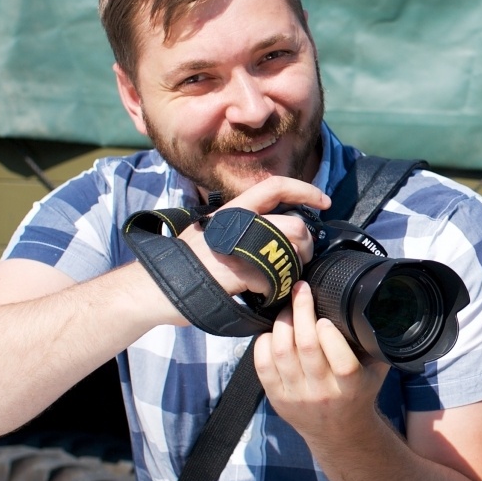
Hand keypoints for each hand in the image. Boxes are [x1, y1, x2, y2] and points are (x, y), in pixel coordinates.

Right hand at [177, 176, 329, 298]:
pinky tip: (264, 294)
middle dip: (307, 245)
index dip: (304, 190)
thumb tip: (269, 223)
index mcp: (233, 210)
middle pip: (295, 226)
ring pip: (292, 252)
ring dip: (296, 267)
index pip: (275, 186)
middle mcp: (239, 223)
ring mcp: (241, 248)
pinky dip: (276, 290)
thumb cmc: (185, 261)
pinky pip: (275, 280)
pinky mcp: (241, 274)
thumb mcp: (210, 229)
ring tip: (283, 277)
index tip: (324, 200)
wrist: (157, 286)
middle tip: (301, 258)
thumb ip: (239, 223)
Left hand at [254, 282, 390, 440]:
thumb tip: (376, 304)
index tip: (325, 317)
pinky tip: (273, 330)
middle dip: (301, 311)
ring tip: (288, 307)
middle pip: (306, 348)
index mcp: (351, 387)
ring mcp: (296, 397)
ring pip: (282, 353)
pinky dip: (264, 342)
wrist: (339, 432)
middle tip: (301, 290)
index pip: (341, 361)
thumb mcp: (376, 370)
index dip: (330, 335)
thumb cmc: (359, 392)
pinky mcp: (276, 398)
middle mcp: (322, 393)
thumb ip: (376, 342)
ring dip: (282, 322)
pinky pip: (263, 365)